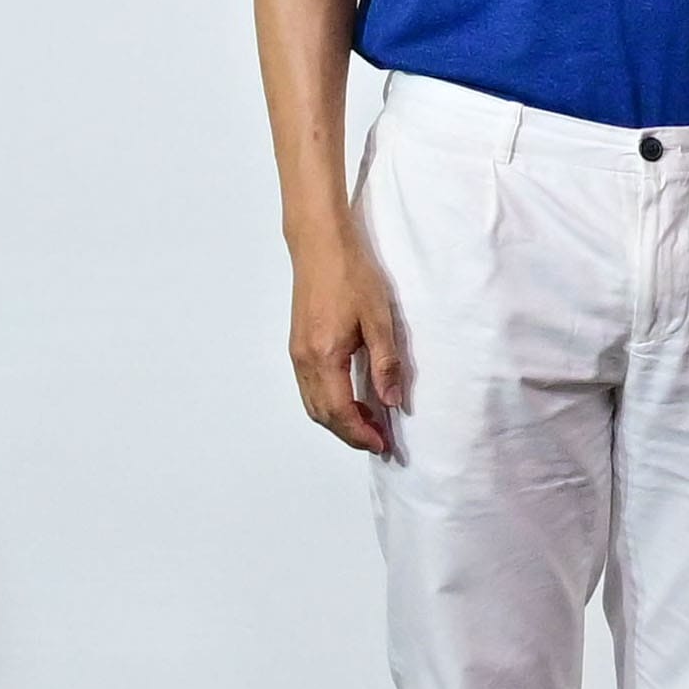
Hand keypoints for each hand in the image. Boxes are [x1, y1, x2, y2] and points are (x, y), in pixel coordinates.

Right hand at [288, 235, 411, 459]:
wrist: (320, 244)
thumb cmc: (352, 274)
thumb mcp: (379, 319)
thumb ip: (386, 364)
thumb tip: (392, 402)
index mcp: (325, 356)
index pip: (341, 412)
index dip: (361, 434)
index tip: (384, 444)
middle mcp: (304, 360)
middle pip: (323, 414)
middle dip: (350, 433)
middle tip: (379, 441)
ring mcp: (296, 353)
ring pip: (313, 403)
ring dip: (338, 420)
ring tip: (368, 423)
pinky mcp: (297, 344)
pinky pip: (309, 387)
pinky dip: (328, 403)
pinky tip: (350, 398)